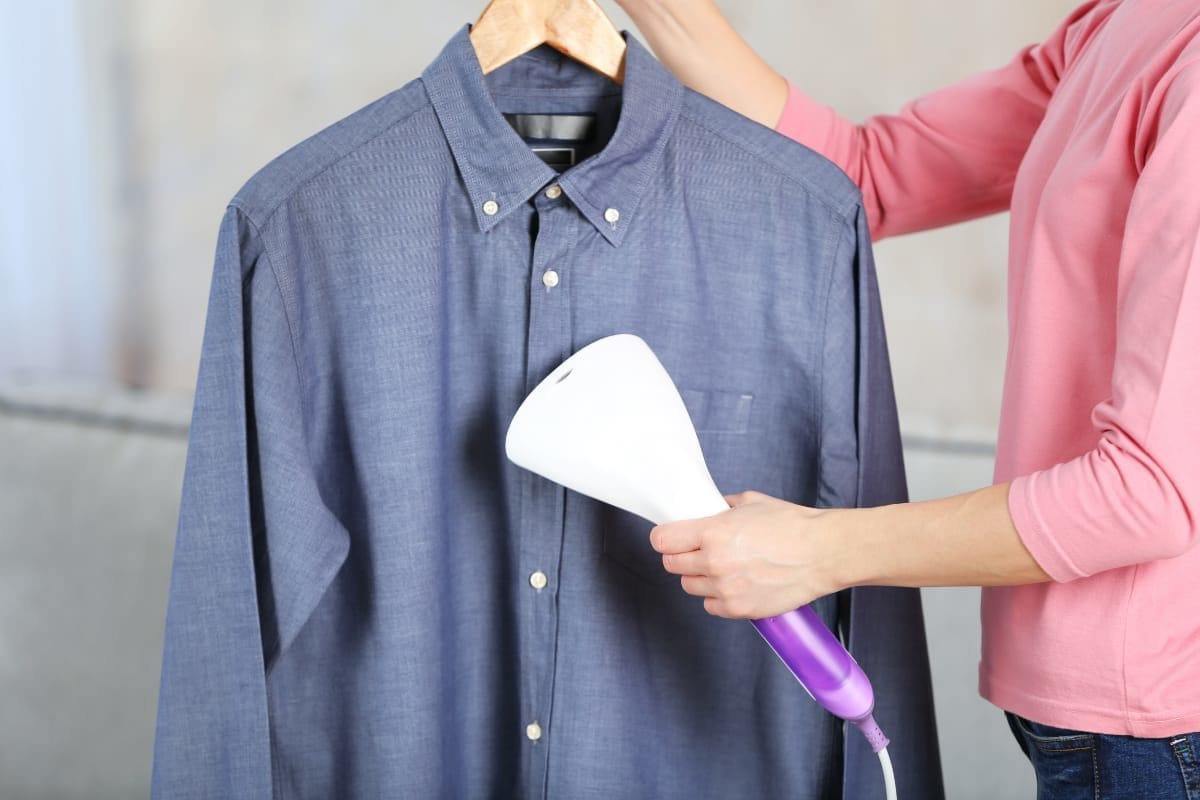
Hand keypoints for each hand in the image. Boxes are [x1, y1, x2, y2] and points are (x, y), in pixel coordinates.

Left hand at [649, 491, 842, 618]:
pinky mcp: (739, 609)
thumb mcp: (750, 502)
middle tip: (697, 551)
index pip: (662, 541)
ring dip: (699, 577)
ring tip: (722, 568)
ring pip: (689, 586)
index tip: (669, 537)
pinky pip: (710, 606)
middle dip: (681, 556)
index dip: (664, 538)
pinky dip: (717, 597)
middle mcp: (714, 563)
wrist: (823, 553)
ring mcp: (725, 589)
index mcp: (712, 532)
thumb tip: (706, 509)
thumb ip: (721, 507)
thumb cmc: (791, 525)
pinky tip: (734, 584)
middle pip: (672, 565)